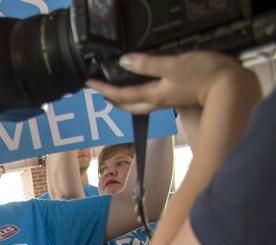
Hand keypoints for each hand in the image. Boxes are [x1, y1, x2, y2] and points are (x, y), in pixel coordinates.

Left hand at [88, 51, 252, 113]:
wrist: (231, 87)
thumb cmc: (204, 76)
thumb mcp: (172, 65)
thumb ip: (147, 64)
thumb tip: (124, 62)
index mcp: (152, 95)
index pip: (120, 94)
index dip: (103, 89)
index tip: (90, 83)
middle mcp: (157, 101)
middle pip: (127, 104)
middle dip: (112, 98)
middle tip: (100, 90)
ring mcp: (168, 100)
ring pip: (140, 103)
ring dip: (126, 99)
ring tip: (118, 91)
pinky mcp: (179, 97)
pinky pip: (153, 98)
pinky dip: (143, 94)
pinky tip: (147, 87)